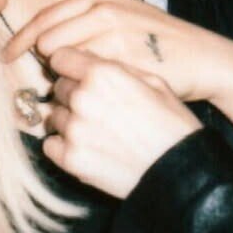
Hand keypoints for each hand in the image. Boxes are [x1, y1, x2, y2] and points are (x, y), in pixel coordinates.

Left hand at [1, 0, 224, 101]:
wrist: (205, 59)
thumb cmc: (160, 43)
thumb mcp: (123, 17)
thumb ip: (85, 22)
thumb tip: (47, 42)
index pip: (43, 20)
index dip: (21, 41)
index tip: (7, 56)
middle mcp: (102, 12)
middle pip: (47, 42)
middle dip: (46, 64)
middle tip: (60, 79)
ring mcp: (111, 38)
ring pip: (62, 66)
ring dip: (63, 82)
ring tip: (82, 92)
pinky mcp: (119, 66)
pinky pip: (82, 85)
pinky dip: (79, 97)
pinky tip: (92, 105)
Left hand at [43, 48, 203, 199]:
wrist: (180, 174)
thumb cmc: (173, 125)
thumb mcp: (154, 82)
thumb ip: (116, 68)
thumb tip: (90, 61)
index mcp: (102, 74)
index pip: (60, 58)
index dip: (70, 66)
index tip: (78, 75)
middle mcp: (82, 98)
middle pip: (59, 88)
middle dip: (74, 95)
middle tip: (98, 110)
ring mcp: (73, 130)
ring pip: (56, 116)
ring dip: (70, 122)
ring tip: (98, 133)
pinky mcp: (70, 159)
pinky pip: (51, 145)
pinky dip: (64, 147)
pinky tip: (88, 149)